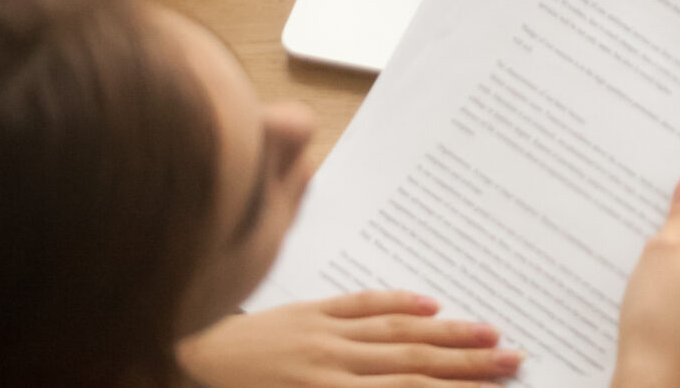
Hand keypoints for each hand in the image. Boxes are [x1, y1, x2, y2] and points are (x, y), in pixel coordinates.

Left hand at [175, 290, 518, 387]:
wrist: (164, 372)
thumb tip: (395, 387)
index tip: (496, 385)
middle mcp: (330, 364)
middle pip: (413, 363)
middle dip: (468, 363)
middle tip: (515, 358)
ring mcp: (317, 334)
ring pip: (396, 332)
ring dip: (447, 332)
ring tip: (490, 331)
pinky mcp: (301, 313)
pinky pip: (357, 302)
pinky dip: (396, 301)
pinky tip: (428, 301)